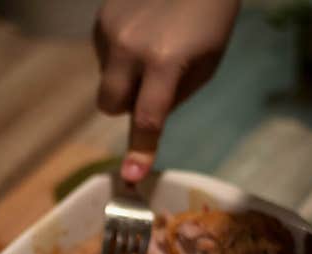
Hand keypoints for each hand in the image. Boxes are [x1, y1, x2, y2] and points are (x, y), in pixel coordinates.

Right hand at [94, 0, 239, 181]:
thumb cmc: (210, 18)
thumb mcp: (206, 64)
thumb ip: (173, 96)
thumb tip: (144, 120)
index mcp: (165, 62)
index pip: (147, 118)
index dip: (140, 150)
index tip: (131, 176)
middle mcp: (130, 48)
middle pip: (110, 105)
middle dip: (125, 106)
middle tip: (149, 86)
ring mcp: (110, 31)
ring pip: (106, 79)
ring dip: (124, 75)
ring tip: (151, 45)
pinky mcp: (101, 18)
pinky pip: (103, 55)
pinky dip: (119, 53)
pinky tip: (140, 31)